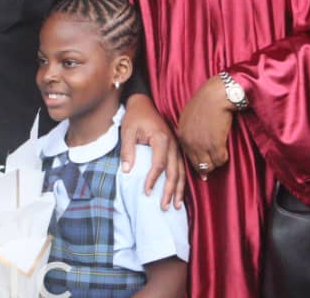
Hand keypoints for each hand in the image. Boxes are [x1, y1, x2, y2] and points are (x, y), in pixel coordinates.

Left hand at [120, 93, 185, 209]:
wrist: (144, 103)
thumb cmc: (135, 117)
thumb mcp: (127, 130)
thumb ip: (127, 150)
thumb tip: (127, 171)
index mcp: (161, 138)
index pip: (159, 164)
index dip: (153, 179)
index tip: (146, 192)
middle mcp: (173, 144)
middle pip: (174, 171)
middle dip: (170, 191)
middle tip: (165, 207)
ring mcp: (177, 146)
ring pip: (181, 172)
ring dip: (179, 190)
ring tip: (176, 206)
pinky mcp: (176, 148)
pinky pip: (182, 167)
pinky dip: (182, 182)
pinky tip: (180, 193)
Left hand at [176, 75, 234, 180]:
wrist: (215, 95)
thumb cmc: (205, 103)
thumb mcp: (188, 118)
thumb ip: (188, 133)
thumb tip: (196, 147)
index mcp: (181, 135)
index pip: (188, 159)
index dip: (199, 161)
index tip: (206, 162)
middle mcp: (189, 142)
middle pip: (199, 166)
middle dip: (208, 164)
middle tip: (215, 157)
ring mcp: (202, 144)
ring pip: (210, 165)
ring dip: (217, 160)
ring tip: (221, 150)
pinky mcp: (215, 144)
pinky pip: (220, 160)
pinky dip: (224, 156)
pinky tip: (225, 147)